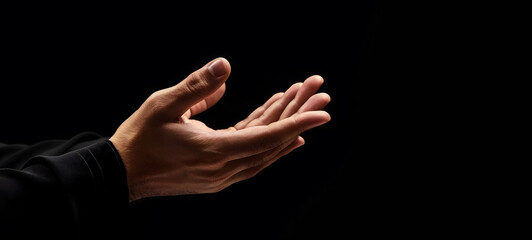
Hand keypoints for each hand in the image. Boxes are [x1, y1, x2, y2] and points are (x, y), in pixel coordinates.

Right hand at [110, 58, 330, 200]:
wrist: (123, 174)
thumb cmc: (141, 138)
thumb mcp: (163, 105)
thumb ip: (196, 85)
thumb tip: (225, 66)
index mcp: (212, 151)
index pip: (265, 137)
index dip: (296, 122)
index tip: (322, 112)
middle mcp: (224, 168)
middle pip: (271, 141)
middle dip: (298, 114)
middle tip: (320, 92)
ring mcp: (223, 174)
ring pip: (264, 149)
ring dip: (285, 125)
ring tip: (303, 99)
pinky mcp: (219, 174)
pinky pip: (252, 154)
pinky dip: (268, 138)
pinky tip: (285, 126)